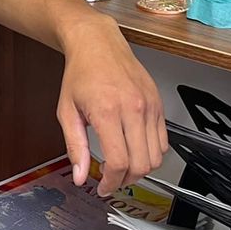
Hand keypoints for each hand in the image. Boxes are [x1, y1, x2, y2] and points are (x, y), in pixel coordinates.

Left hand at [56, 17, 166, 196]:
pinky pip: (163, 140)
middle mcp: (133, 108)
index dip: (111, 182)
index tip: (103, 186)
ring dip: (141, 169)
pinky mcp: (158, 103)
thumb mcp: (67, 111)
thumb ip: (75, 147)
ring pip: (156, 156)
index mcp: (108, 111)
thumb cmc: (81, 73)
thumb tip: (80, 175)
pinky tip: (135, 150)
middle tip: (112, 180)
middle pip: (141, 164)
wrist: (97, 42)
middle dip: (126, 180)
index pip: (119, 162)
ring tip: (123, 167)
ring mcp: (149, 105)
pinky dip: (152, 153)